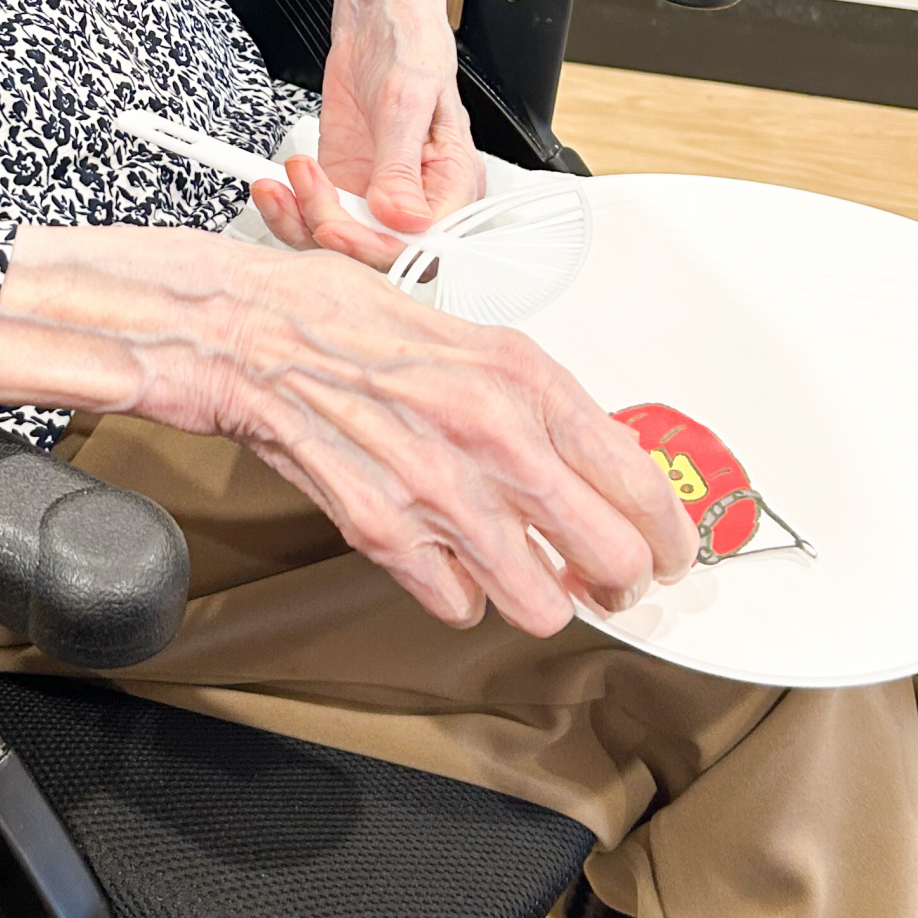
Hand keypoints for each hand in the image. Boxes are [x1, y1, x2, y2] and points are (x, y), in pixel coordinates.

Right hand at [0, 224, 697, 633]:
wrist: (244, 327)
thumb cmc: (343, 318)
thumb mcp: (462, 334)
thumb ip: (530, 397)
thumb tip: (588, 455)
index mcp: (521, 374)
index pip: (637, 476)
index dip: (670, 533)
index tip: (672, 552)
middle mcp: (491, 431)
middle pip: (610, 556)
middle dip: (618, 582)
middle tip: (611, 584)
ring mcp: (435, 485)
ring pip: (538, 598)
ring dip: (538, 600)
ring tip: (531, 589)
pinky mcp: (380, 526)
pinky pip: (453, 600)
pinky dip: (457, 595)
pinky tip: (449, 571)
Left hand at [252, 0, 481, 272]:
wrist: (378, 10)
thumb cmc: (412, 40)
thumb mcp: (409, 99)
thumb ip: (402, 165)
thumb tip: (402, 218)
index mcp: (455, 183)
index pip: (423, 245)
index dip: (378, 247)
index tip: (338, 224)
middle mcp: (419, 197)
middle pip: (378, 251)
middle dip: (332, 229)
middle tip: (306, 193)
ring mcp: (379, 192)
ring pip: (340, 240)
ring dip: (301, 219)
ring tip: (282, 181)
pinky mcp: (346, 181)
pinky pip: (316, 213)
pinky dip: (289, 206)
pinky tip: (275, 183)